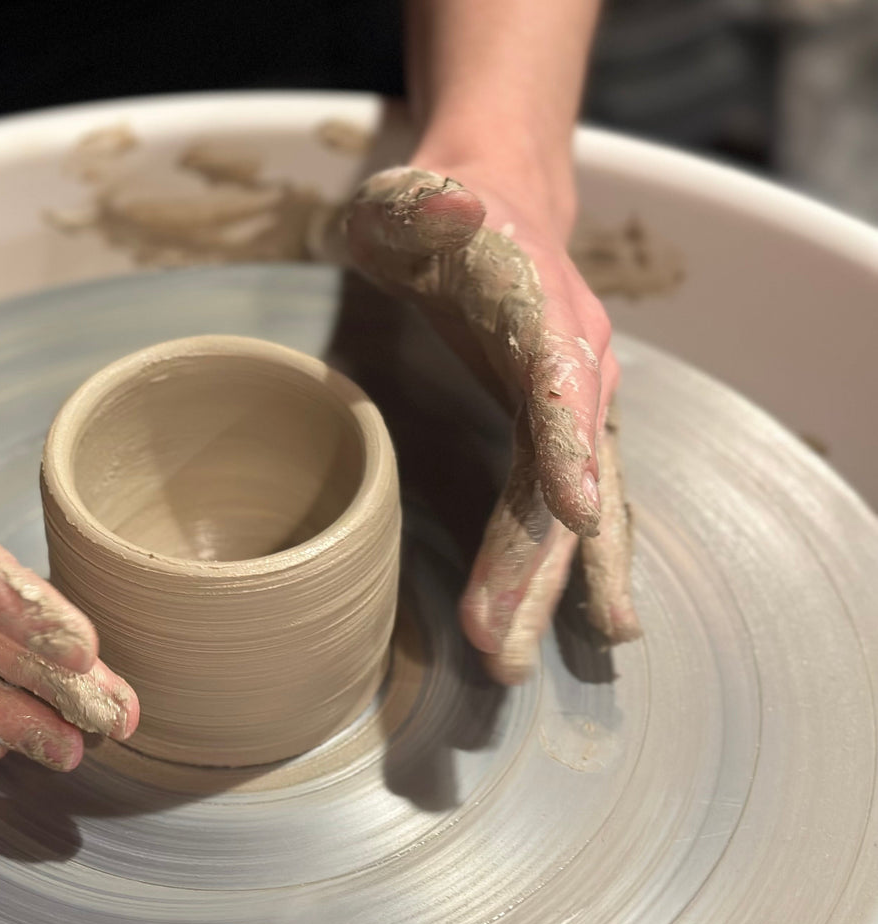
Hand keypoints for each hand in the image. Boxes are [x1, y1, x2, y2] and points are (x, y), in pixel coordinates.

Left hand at [341, 164, 640, 681]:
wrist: (500, 199)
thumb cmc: (441, 204)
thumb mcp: (414, 193)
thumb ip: (427, 204)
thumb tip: (452, 203)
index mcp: (543, 305)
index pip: (563, 380)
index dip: (567, 443)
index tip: (575, 510)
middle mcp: (579, 363)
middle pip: (564, 476)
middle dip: (536, 564)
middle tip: (497, 645)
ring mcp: (576, 403)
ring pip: (570, 511)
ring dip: (544, 587)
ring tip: (515, 660)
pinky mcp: (557, 431)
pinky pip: (564, 511)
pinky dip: (562, 570)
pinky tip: (564, 625)